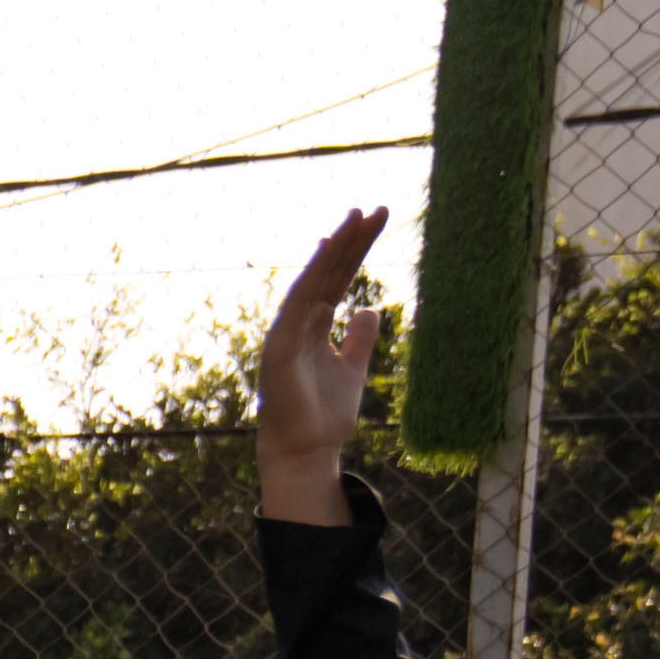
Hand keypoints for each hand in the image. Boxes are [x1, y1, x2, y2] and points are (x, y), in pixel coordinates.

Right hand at [253, 208, 392, 529]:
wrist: (306, 451)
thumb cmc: (324, 415)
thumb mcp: (353, 368)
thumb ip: (360, 338)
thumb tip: (371, 307)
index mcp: (315, 326)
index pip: (339, 278)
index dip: (357, 250)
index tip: (378, 220)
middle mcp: (299, 323)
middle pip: (329, 272)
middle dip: (352, 240)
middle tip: (377, 208)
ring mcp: (288, 332)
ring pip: (314, 280)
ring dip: (336, 248)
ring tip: (358, 217)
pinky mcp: (281, 346)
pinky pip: (298, 303)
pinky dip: (312, 275)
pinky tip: (329, 250)